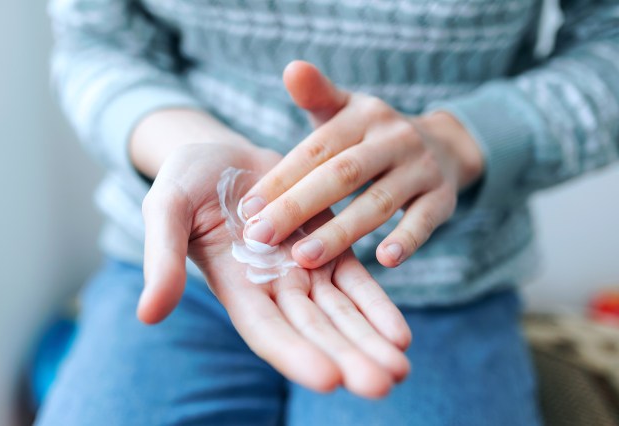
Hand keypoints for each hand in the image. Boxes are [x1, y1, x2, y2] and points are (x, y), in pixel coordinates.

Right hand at [137, 143, 410, 397]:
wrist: (221, 153)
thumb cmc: (185, 182)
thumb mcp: (166, 211)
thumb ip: (162, 260)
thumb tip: (148, 314)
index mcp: (235, 285)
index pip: (267, 329)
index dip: (295, 353)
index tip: (329, 378)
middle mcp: (272, 287)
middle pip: (313, 332)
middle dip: (348, 358)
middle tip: (384, 383)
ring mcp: (303, 269)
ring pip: (340, 313)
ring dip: (369, 341)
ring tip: (401, 368)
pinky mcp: (328, 246)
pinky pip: (356, 282)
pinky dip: (376, 306)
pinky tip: (400, 333)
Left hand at [241, 61, 483, 268]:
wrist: (442, 144)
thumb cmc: (373, 135)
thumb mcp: (346, 110)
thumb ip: (317, 95)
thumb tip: (291, 68)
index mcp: (363, 117)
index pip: (316, 149)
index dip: (280, 178)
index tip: (247, 209)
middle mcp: (394, 139)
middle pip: (342, 175)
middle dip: (298, 207)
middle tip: (260, 237)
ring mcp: (421, 169)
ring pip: (378, 203)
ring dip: (340, 232)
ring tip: (304, 256)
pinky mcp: (442, 198)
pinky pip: (423, 221)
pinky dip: (406, 240)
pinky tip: (384, 260)